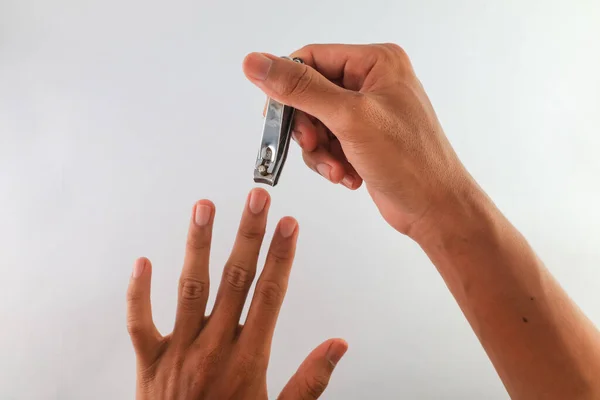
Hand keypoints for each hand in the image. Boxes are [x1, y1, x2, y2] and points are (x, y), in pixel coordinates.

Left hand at [126, 189, 346, 398]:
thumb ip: (310, 380)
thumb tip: (337, 346)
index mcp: (248, 359)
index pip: (271, 294)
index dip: (282, 255)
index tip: (289, 225)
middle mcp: (214, 348)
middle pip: (236, 280)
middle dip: (249, 235)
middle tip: (256, 199)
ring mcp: (179, 352)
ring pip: (190, 288)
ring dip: (199, 245)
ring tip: (205, 209)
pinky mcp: (149, 362)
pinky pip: (138, 323)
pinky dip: (138, 293)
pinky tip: (143, 261)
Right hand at [243, 44, 479, 236]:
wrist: (435, 208)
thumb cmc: (410, 160)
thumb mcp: (349, 118)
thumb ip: (300, 89)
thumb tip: (256, 63)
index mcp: (376, 62)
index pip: (311, 58)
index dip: (287, 86)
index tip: (273, 115)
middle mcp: (371, 82)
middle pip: (310, 94)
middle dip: (308, 128)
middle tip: (315, 146)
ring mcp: (367, 112)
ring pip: (315, 123)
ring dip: (320, 151)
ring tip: (337, 168)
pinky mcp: (363, 139)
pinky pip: (328, 143)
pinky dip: (331, 162)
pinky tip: (348, 175)